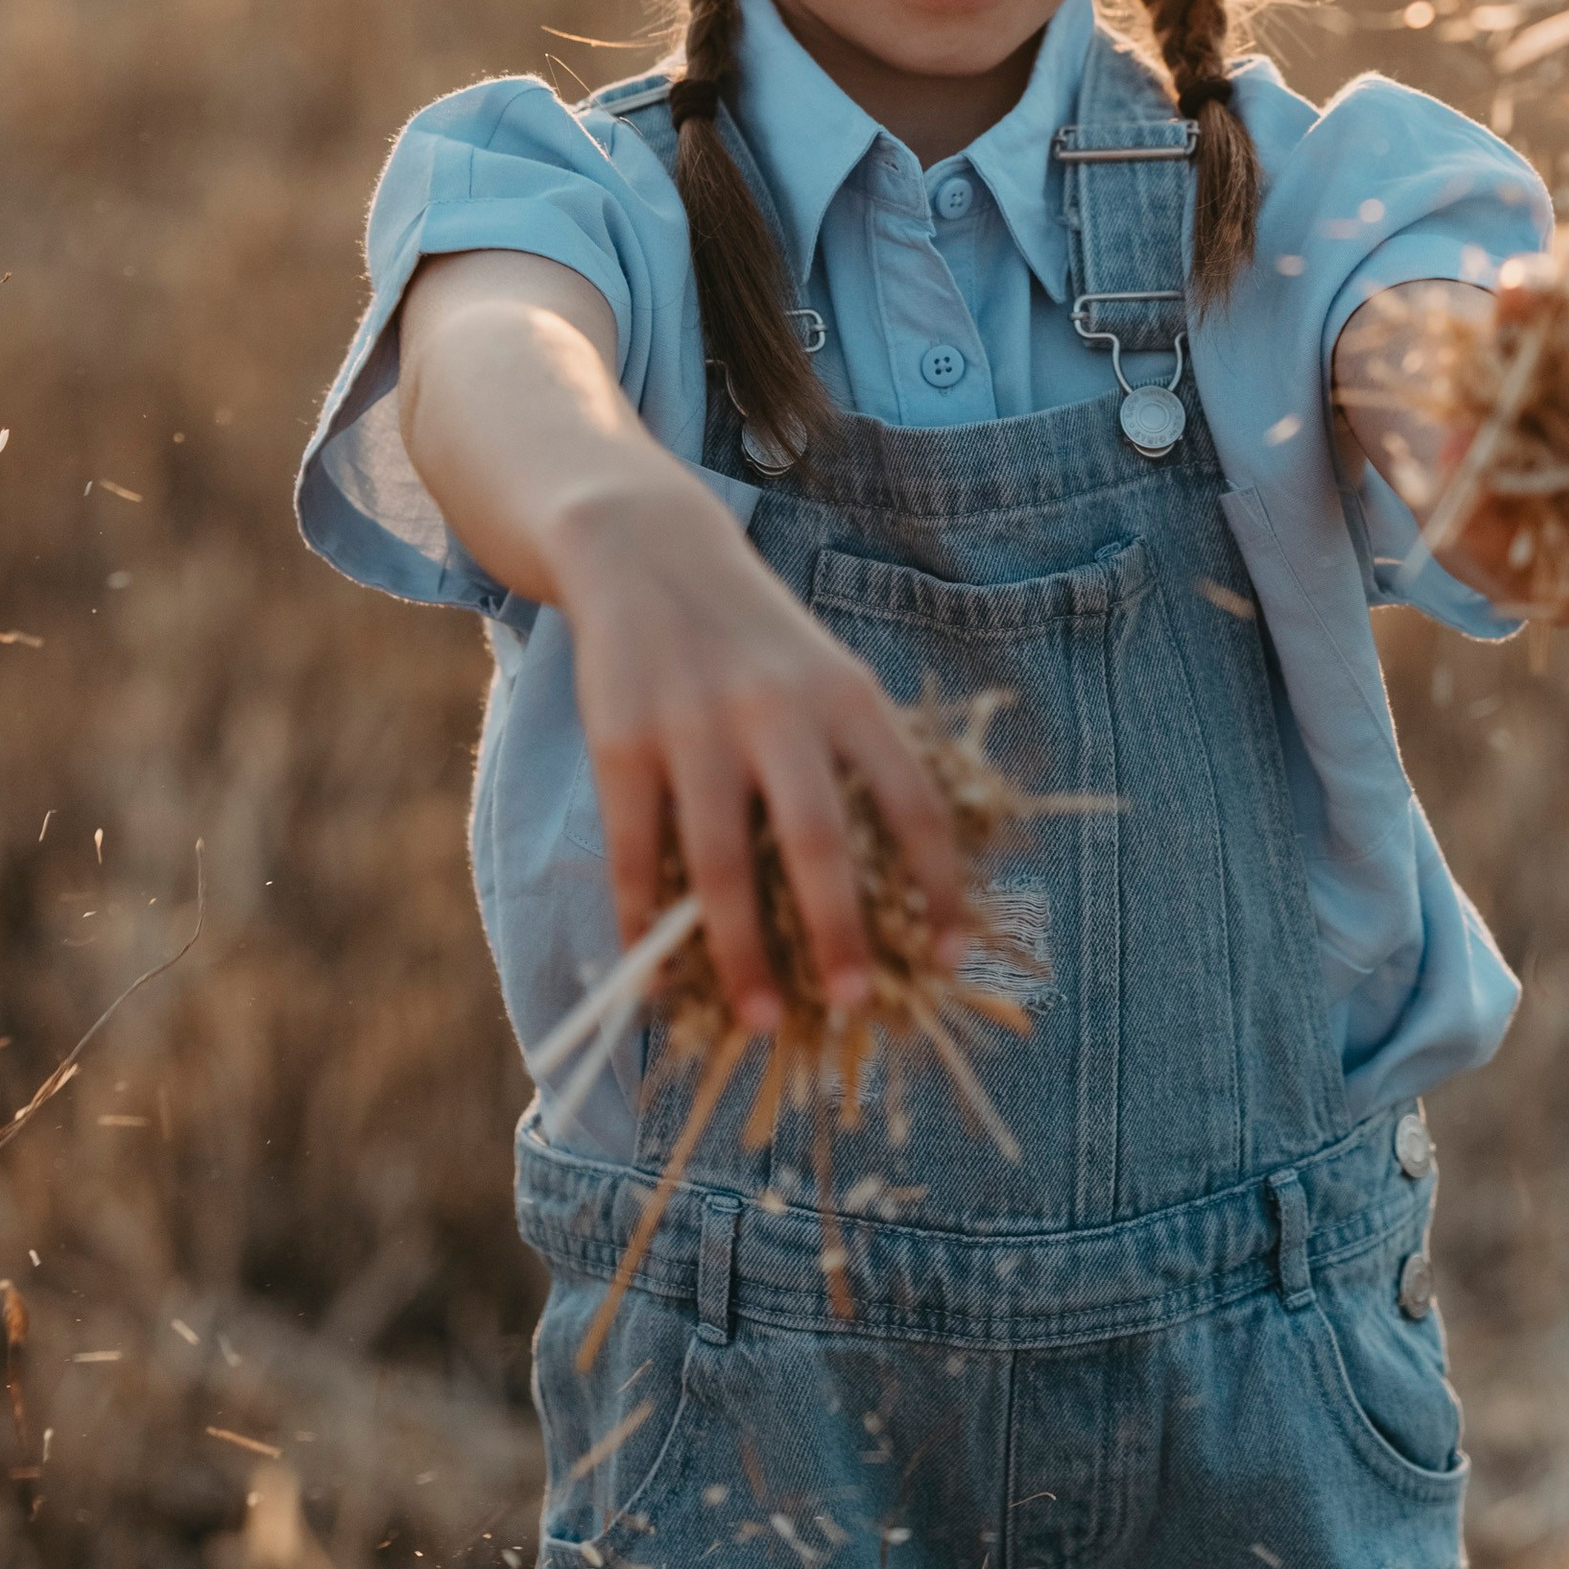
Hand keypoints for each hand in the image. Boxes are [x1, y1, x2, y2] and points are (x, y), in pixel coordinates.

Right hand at [550, 475, 970, 1032]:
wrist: (646, 550)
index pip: (913, 800)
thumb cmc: (755, 639)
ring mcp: (694, 726)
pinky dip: (645, 925)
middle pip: (818, 841)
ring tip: (760, 1018)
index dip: (937, 884)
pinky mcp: (622, 742)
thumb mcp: (826, 674)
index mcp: (847, 696)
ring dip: (742, 953)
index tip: (947, 956)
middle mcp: (777, 710)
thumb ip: (857, 761)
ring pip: (722, 863)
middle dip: (839, 933)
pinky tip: (656, 976)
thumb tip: (899, 893)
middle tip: (853, 1005)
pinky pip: (638, 853)